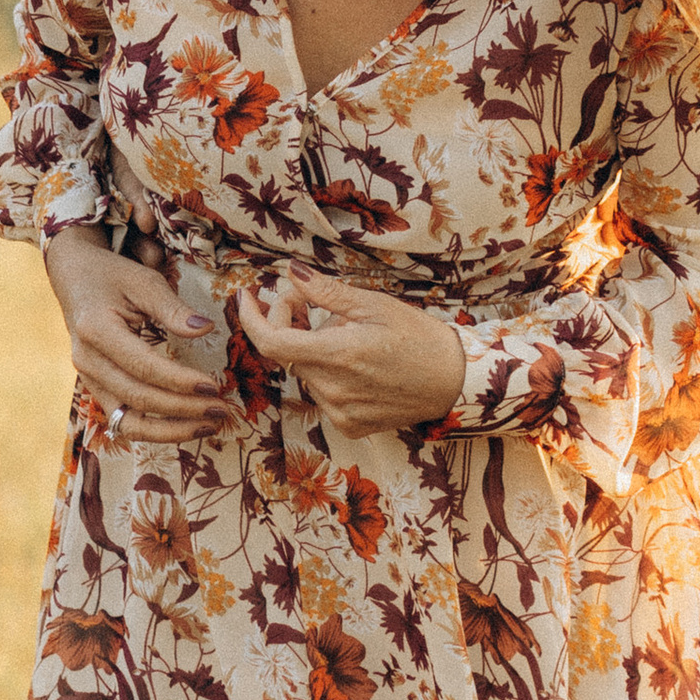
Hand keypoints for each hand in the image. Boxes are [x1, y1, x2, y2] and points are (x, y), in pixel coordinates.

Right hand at [42, 231, 224, 441]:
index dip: (180, 381)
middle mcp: (87, 361)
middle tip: (221, 411)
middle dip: (183, 411)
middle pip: (138, 399)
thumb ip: (173, 308)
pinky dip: (155, 429)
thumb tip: (206, 329)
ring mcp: (89, 380)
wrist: (76, 279)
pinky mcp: (97, 389)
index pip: (144, 367)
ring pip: (128, 422)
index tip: (214, 387)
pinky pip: (125, 420)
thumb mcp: (144, 281)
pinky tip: (185, 425)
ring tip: (207, 427)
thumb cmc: (113, 276)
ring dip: (170, 431)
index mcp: (96, 330)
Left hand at [239, 266, 464, 434]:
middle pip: (288, 352)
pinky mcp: (349, 426)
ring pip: (304, 372)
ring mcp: (340, 413)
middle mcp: (333, 389)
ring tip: (344, 331)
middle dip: (288, 322)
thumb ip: (325, 292)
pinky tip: (354, 363)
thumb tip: (289, 274)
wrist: (453, 381)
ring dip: (311, 348)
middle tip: (308, 300)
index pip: (272, 342)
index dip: (251, 318)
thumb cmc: (417, 336)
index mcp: (339, 354)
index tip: (247, 296)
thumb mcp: (373, 304)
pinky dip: (327, 373)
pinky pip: (322, 394)